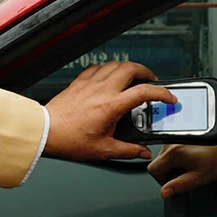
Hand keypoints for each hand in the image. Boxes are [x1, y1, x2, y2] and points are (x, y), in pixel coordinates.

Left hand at [43, 62, 175, 161]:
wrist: (47, 131)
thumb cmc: (70, 140)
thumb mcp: (104, 149)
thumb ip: (128, 150)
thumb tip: (143, 151)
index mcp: (111, 106)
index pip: (144, 92)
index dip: (162, 93)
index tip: (169, 98)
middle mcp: (102, 90)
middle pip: (131, 68)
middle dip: (146, 72)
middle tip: (152, 81)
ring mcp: (90, 83)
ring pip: (115, 64)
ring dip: (128, 68)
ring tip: (134, 78)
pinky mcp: (79, 82)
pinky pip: (97, 67)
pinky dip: (108, 69)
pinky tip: (109, 77)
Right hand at [147, 131, 216, 197]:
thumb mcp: (199, 177)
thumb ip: (179, 185)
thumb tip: (164, 192)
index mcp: (174, 152)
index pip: (153, 169)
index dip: (162, 180)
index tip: (174, 183)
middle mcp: (172, 141)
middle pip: (158, 162)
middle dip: (168, 172)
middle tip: (185, 175)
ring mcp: (176, 135)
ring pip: (164, 155)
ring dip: (173, 163)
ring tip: (190, 165)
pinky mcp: (181, 133)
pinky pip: (171, 147)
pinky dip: (178, 155)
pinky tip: (191, 157)